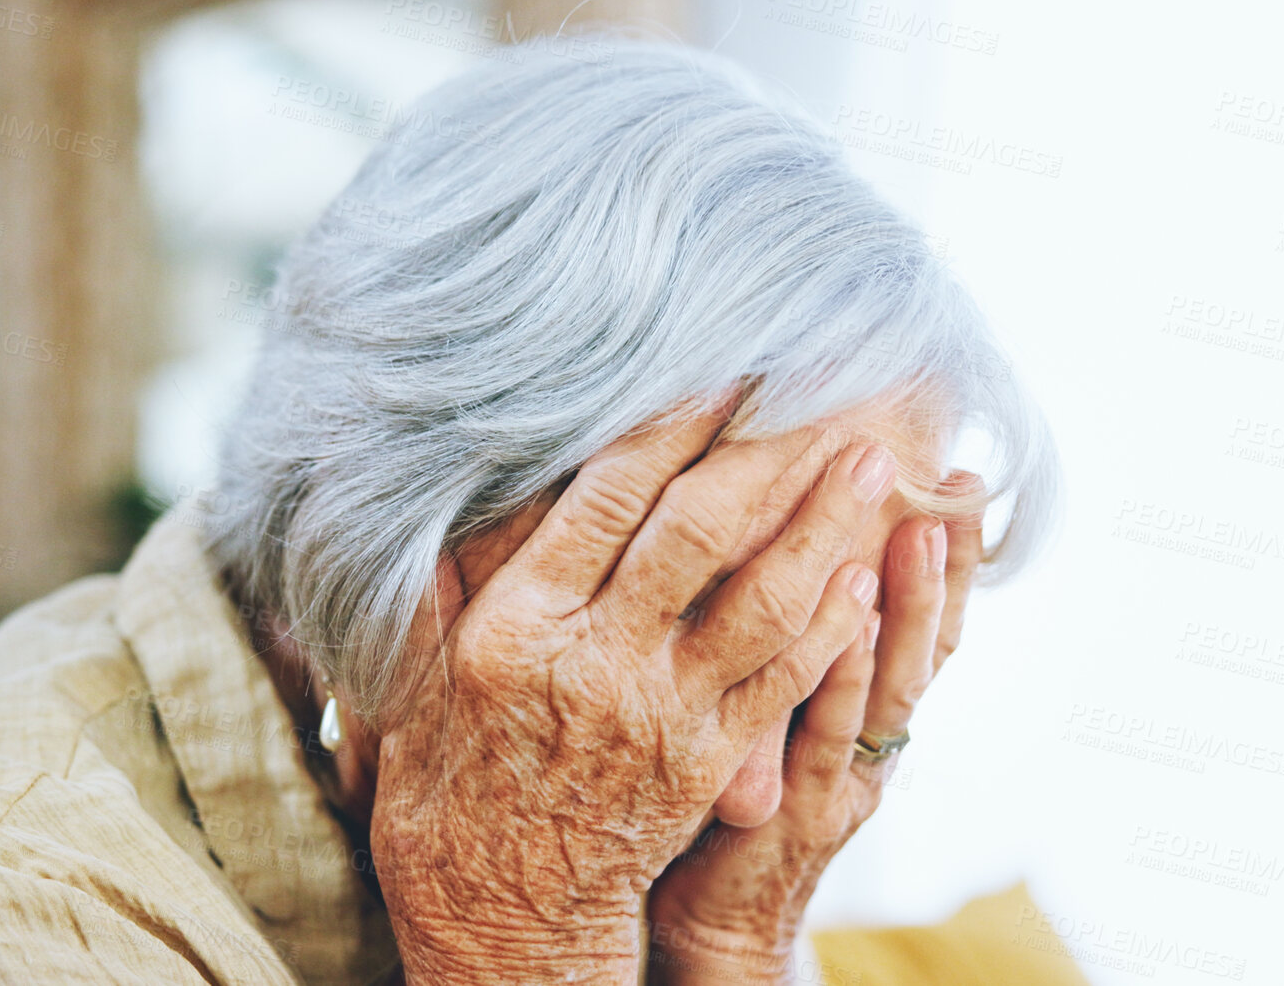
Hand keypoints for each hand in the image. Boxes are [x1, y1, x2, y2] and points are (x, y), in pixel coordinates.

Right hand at [369, 405, 898, 984]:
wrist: (501, 918)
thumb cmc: (447, 793)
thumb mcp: (408, 687)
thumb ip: (425, 592)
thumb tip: (420, 500)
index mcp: (518, 629)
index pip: (606, 503)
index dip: (666, 426)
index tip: (712, 366)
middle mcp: (599, 663)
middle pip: (699, 535)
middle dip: (766, 451)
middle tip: (821, 384)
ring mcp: (667, 715)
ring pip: (766, 601)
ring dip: (827, 522)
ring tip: (875, 457)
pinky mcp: (714, 761)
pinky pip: (789, 679)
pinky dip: (835, 620)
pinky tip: (869, 569)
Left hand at [645, 474, 984, 983]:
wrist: (707, 915)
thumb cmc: (718, 788)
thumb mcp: (762, 698)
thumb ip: (775, 628)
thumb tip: (767, 526)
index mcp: (866, 706)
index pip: (919, 615)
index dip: (949, 552)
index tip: (959, 472)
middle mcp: (871, 739)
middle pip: (924, 638)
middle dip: (947, 559)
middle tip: (960, 479)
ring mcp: (843, 776)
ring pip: (890, 681)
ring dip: (907, 604)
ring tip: (922, 527)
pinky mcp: (802, 811)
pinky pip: (828, 734)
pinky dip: (843, 676)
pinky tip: (849, 620)